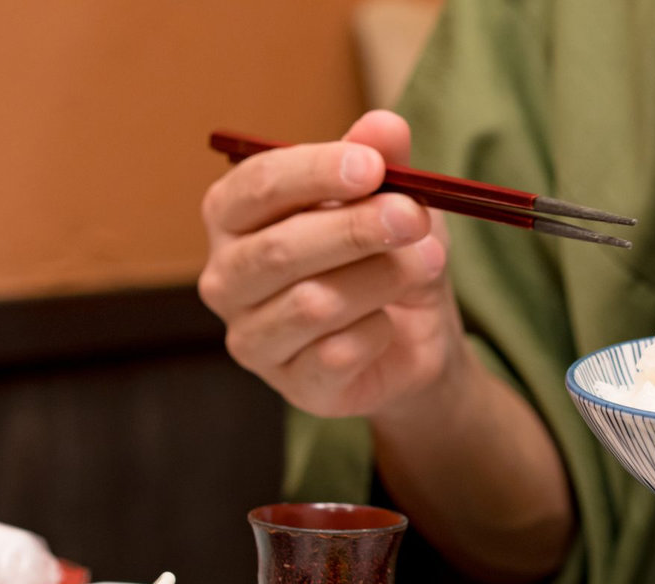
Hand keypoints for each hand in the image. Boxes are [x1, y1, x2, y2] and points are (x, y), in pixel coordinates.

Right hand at [198, 110, 462, 419]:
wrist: (415, 341)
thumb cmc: (386, 256)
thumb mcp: (392, 198)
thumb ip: (383, 161)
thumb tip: (387, 127)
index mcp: (235, 215)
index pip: (257, 185)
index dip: (314, 172)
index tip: (372, 166)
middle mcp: (227, 277)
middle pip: (279, 250)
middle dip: (355, 229)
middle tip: (413, 216)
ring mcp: (252, 338)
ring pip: (311, 304)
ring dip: (380, 279)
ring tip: (428, 264)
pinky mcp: (292, 386)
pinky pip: (336, 354)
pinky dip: (378, 332)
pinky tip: (391, 322)